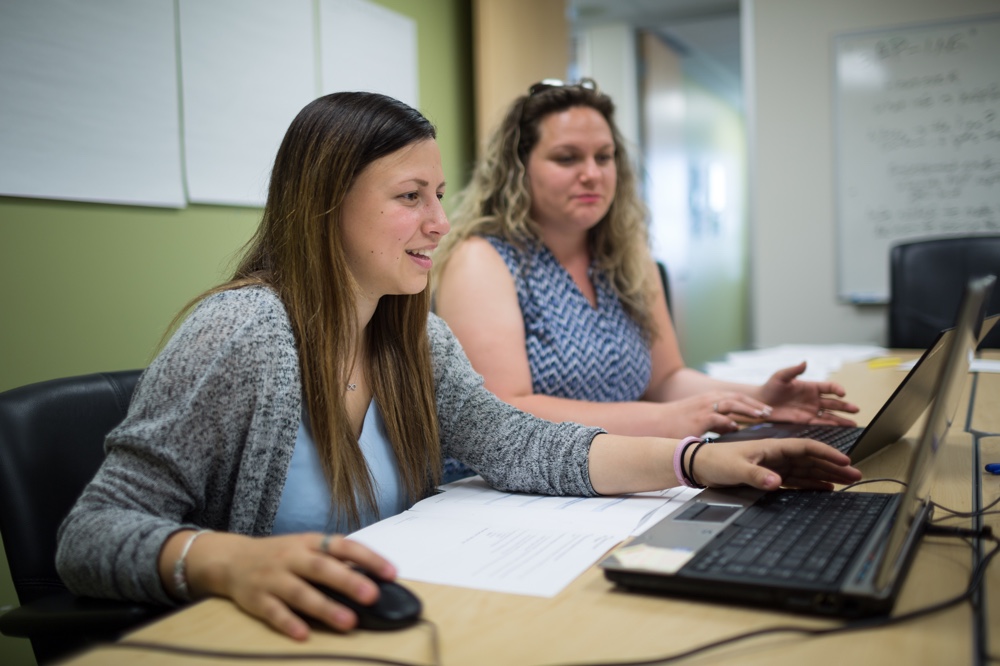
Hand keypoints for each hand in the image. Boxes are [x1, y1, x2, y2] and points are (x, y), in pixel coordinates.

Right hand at [185, 532, 395, 639]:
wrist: (232, 559)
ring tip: (348, 622)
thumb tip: (372, 576)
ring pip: (300, 593)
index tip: (391, 573)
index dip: (368, 558)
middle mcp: (292, 558)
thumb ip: (335, 560)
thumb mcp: (307, 548)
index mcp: (310, 543)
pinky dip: (288, 623)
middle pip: (323, 568)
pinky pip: (273, 612)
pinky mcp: (256, 599)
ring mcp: (273, 578)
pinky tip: (304, 635)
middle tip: (372, 596)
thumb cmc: (281, 555)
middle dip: (349, 581)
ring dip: (325, 607)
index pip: (343, 546)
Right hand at [658, 393, 774, 436]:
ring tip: (762, 416)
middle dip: (755, 404)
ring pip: (732, 404)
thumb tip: (733, 427)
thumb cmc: (676, 423)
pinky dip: (731, 422)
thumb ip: (717, 423)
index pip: (736, 397)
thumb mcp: (700, 420)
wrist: (656, 422)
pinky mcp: (700, 418)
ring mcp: (704, 408)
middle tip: (769, 412)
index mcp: (709, 399)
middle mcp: (708, 400)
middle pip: (738, 397)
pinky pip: (719, 418)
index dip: (751, 403)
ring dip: (749, 409)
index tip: (765, 410)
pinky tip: (738, 428)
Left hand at [689, 438, 861, 490]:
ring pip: (807, 470)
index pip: (806, 447)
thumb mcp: (736, 468)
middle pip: (812, 459)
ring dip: (827, 475)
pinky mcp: (769, 476)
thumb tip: (777, 483)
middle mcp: (777, 455)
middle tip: (856, 474)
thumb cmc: (716, 461)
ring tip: (847, 481)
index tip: (845, 460)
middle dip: (834, 466)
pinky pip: (796, 479)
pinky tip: (825, 488)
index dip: (827, 453)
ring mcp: (775, 465)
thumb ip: (757, 475)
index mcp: (773, 447)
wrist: (700, 465)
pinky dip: (812, 483)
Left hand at [758, 362, 859, 425]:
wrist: (760, 403)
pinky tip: (839, 429)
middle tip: (856, 409)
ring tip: (853, 423)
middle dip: (845, 406)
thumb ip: (793, 370)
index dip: (837, 389)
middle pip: (833, 402)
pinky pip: (820, 424)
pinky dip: (830, 427)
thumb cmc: (770, 387)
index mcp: (811, 386)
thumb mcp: (780, 376)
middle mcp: (813, 399)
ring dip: (841, 419)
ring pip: (830, 415)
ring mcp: (810, 411)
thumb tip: (805, 362)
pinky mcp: (805, 421)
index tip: (842, 393)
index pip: (829, 387)